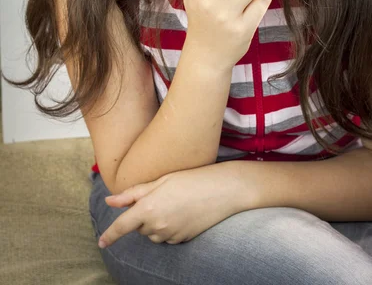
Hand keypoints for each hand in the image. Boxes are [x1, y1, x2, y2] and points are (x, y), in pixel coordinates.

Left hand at [98, 163, 246, 246]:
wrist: (221, 191)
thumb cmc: (190, 179)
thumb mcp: (160, 181)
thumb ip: (133, 194)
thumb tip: (109, 201)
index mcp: (148, 208)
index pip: (122, 225)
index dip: (110, 234)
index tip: (101, 241)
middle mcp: (157, 225)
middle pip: (139, 226)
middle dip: (143, 214)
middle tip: (161, 195)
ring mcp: (170, 234)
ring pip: (152, 233)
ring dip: (155, 222)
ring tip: (174, 202)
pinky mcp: (181, 239)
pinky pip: (167, 236)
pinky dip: (168, 227)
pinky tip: (182, 212)